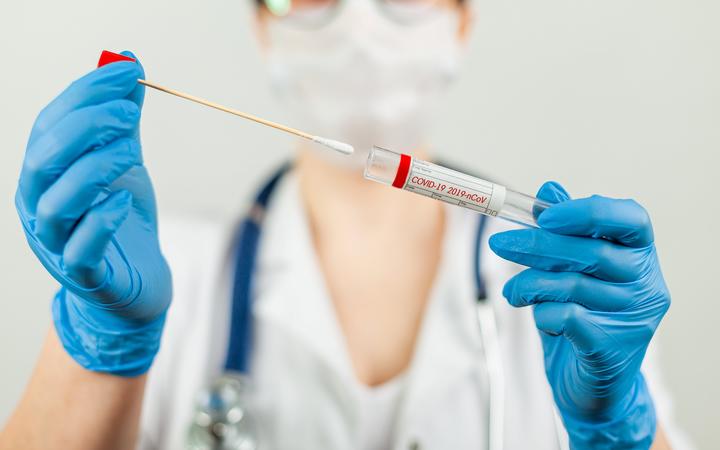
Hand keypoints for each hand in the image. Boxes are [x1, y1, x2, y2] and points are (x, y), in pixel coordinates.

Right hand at [15, 52, 171, 375]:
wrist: (138, 280)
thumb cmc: (122, 219)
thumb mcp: (125, 162)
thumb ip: (122, 121)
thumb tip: (126, 63)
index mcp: (45, 175)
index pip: (51, 125)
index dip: (86, 93)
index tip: (129, 71)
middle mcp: (41, 207)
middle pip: (44, 160)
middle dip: (86, 128)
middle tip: (130, 114)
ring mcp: (57, 244)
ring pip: (56, 204)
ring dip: (94, 170)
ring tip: (132, 153)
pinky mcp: (85, 276)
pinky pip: (80, 252)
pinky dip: (98, 223)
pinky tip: (121, 203)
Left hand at [489, 182, 669, 448]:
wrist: (592, 387)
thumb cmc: (583, 319)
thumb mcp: (572, 270)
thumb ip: (565, 231)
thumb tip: (550, 189)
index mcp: (640, 256)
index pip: (630, 219)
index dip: (588, 212)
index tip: (546, 215)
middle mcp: (646, 284)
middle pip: (590, 252)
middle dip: (536, 245)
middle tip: (500, 243)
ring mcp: (633, 319)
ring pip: (572, 285)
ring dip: (530, 283)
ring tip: (513, 291)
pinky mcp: (611, 349)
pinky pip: (566, 317)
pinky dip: (542, 312)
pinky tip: (537, 315)